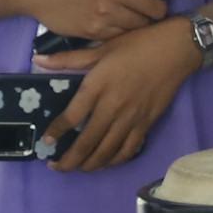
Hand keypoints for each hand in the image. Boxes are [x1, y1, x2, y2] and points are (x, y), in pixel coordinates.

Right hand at [28, 0, 198, 45]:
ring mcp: (105, 11)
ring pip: (141, 24)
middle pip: (156, 7)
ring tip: (133, 15)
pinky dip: (124, 31)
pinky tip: (116, 23)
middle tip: (152, 7)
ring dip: (142, 21)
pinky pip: (122, 35)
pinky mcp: (95, 30)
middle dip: (158, 9)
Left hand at [48, 20, 200, 174]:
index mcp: (98, 86)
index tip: (46, 142)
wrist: (175, 49)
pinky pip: (128, 150)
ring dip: (89, 164)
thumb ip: (68, 59)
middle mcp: (113, 107)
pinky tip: (105, 162)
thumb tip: (37, 60)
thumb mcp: (101, 47)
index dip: (56, 132)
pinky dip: (114, 160)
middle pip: (87, 141)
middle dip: (69, 159)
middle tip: (55, 166)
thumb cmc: (136, 44)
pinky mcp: (147, 124)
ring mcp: (131, 118)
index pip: (72, 116)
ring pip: (107, 151)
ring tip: (77, 168)